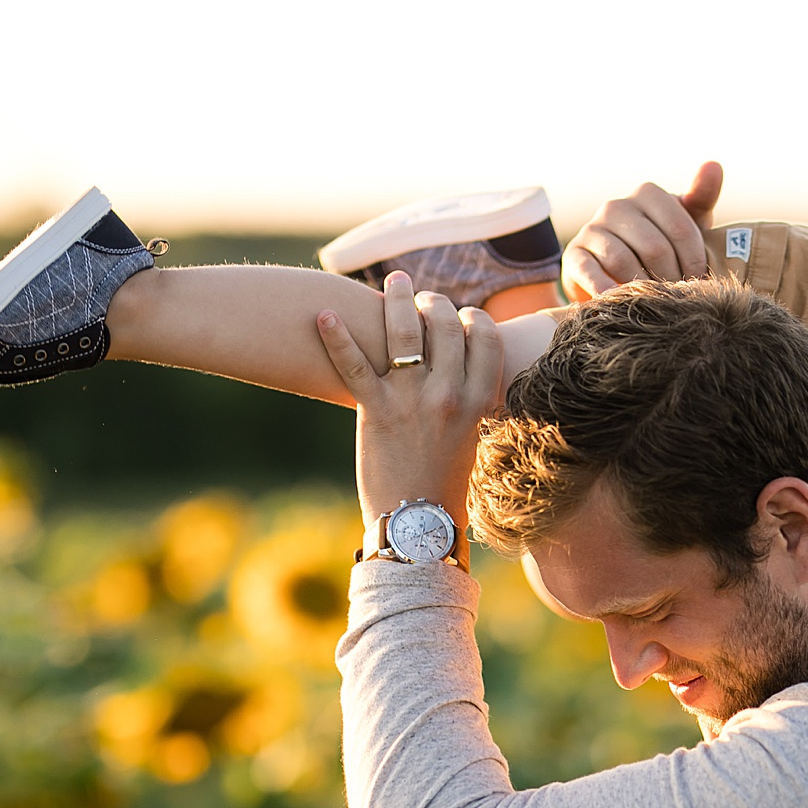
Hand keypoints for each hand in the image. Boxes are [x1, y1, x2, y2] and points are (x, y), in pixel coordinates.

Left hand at [315, 270, 503, 529]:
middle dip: (435, 303)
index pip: (485, 338)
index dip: (474, 319)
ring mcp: (411, 400)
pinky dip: (336, 337)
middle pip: (446, 325)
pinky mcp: (376, 411)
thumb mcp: (470, 437)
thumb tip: (462, 371)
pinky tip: (322, 315)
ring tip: (394, 283)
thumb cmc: (444, 486)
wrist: (418, 524)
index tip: (462, 316)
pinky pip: (354, 366)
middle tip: (423, 298)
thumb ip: (468, 401)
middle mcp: (448, 394)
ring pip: (405, 332)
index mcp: (476, 401)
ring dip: (398, 300)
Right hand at [563, 161, 722, 300]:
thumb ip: (701, 197)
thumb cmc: (663, 246)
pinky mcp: (574, 255)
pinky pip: (589, 272)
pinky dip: (604, 289)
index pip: (679, 227)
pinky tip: (618, 303)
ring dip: (643, 288)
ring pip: (622, 260)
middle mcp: (616, 206)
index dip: (694, 260)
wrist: (618, 273)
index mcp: (647, 195)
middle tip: (679, 298)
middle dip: (671, 277)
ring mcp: (592, 230)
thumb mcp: (686, 223)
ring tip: (655, 304)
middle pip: (654, 247)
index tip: (700, 280)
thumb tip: (714, 165)